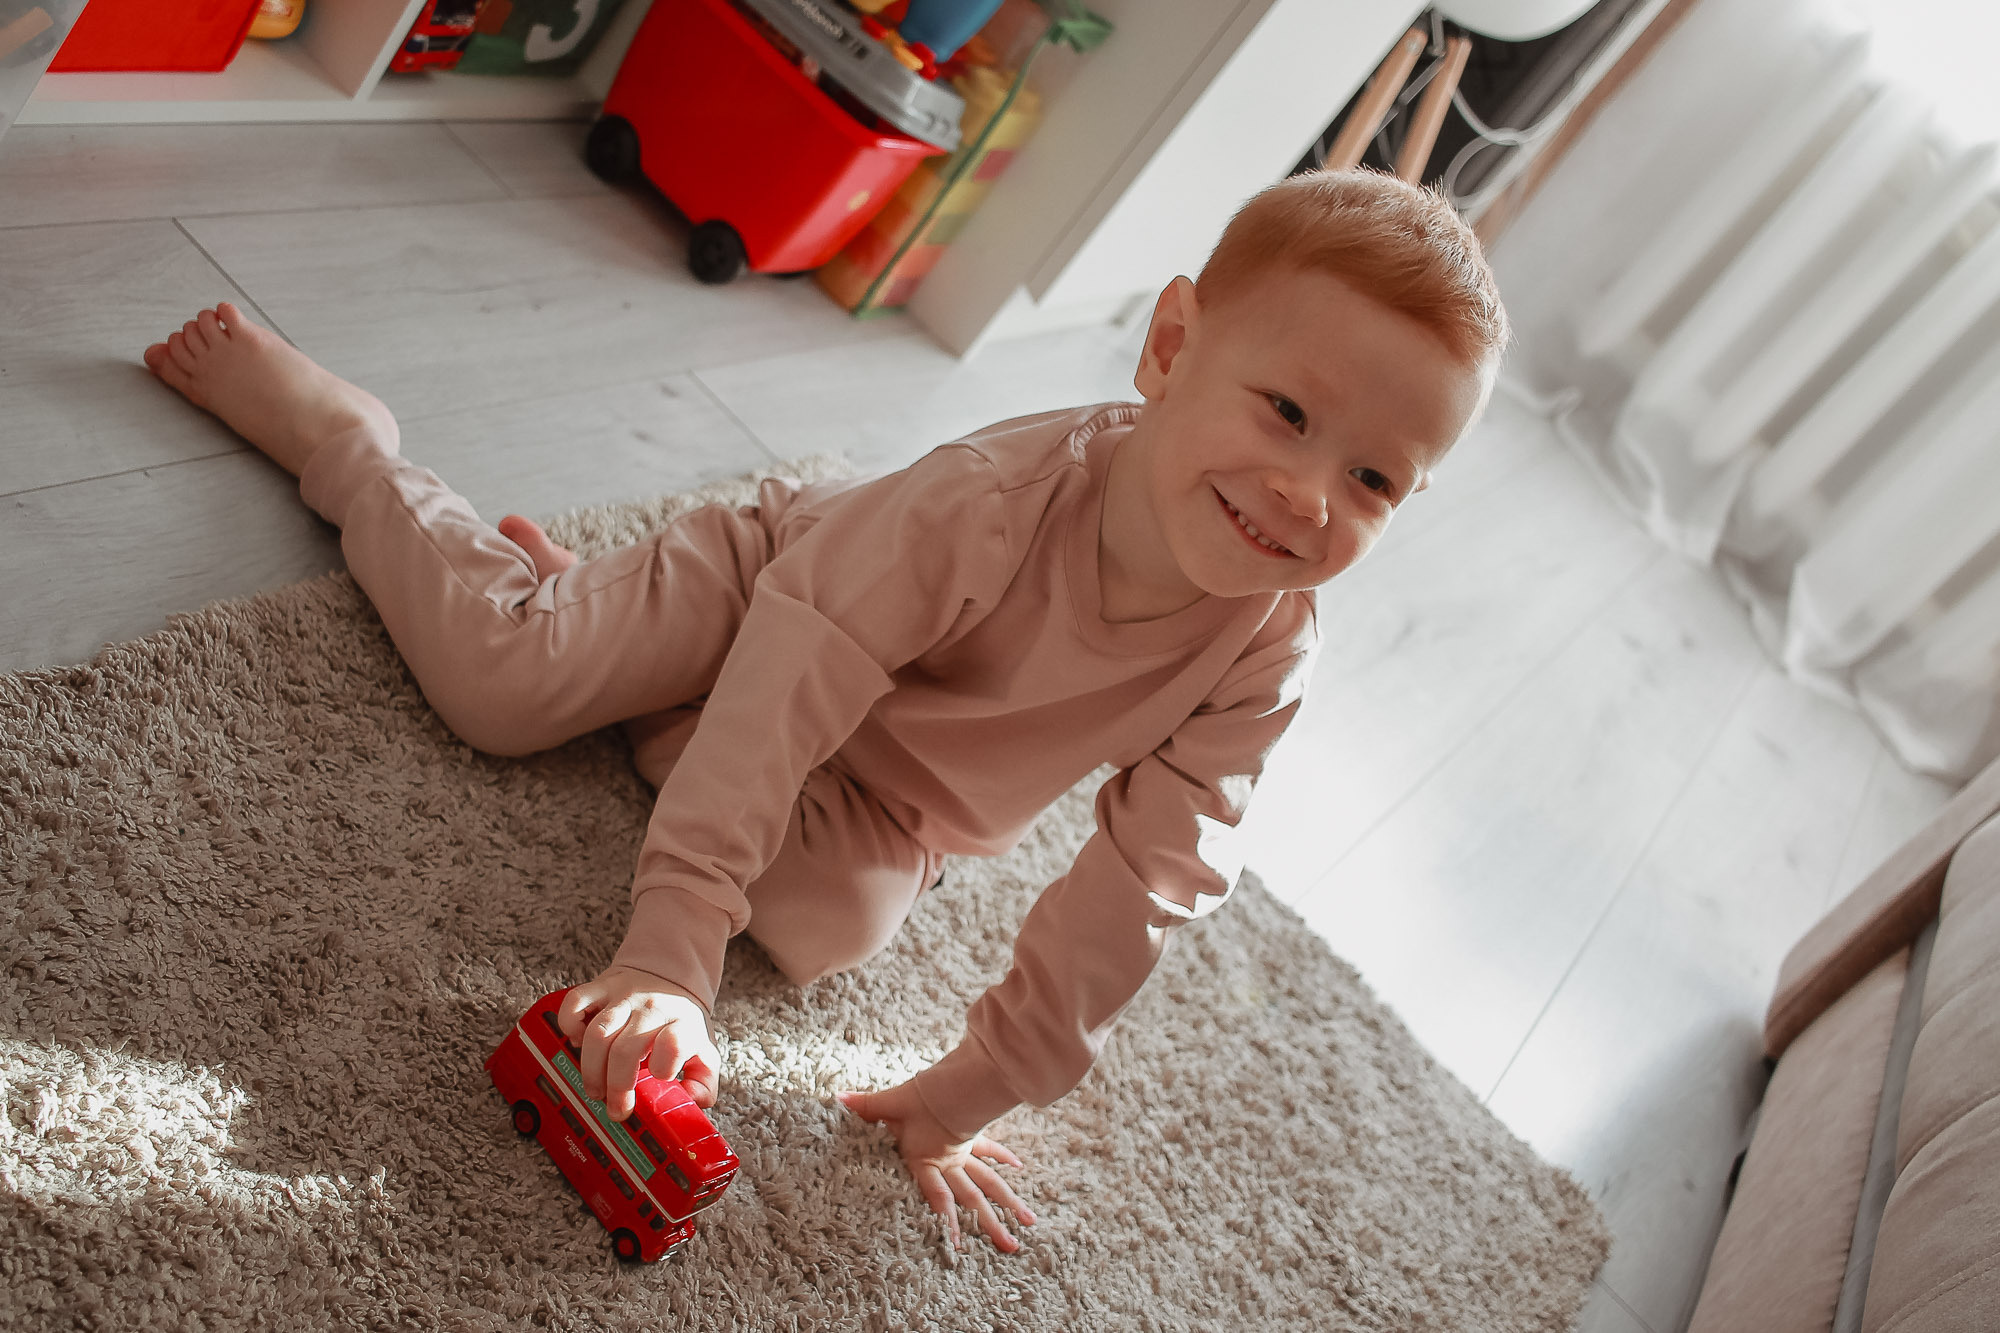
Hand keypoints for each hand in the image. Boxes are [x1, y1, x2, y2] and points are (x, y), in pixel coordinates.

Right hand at [559, 965, 719, 1118]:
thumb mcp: (704, 1051)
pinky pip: (575, 1002)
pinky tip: (579, 1043)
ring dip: (592, 1068)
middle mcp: (652, 1009)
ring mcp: (624, 996)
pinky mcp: (601, 986)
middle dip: (617, 1086)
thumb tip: (690, 1102)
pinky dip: (570, 1026)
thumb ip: (703, 1083)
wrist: (671, 974)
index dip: (665, 1066)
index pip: (676, 1043)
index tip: (657, 1080)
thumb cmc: (680, 1023)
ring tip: (596, 1089)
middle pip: (626, 1050)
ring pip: (598, 1033)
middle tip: (616, 1108)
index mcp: (682, 1025)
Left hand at [837, 1080, 1034, 1251]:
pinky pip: (989, 1151)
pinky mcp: (970, 1135)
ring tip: (1029, 1223)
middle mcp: (951, 1162)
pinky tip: (1019, 1169)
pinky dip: (1003, 1158)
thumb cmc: (918, 1096)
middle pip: (974, 1197)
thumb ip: (866, 1107)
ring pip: (990, 1181)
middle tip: (1011, 1247)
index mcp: (929, 1160)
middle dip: (991, 1224)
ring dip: (1009, 1202)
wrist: (950, 1078)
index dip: (947, 1222)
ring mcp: (964, 1151)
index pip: (939, 1198)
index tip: (958, 1247)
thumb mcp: (890, 1104)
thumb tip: (838, 1101)